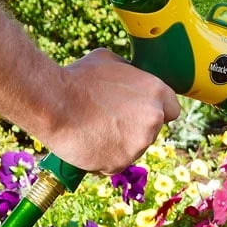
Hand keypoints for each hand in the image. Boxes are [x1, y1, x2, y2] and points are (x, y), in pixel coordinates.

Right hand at [42, 48, 180, 174]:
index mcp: (156, 92)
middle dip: (136, 127)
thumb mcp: (110, 62)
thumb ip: (131, 75)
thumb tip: (133, 80)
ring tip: (95, 128)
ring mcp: (139, 145)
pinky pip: (117, 163)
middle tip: (110, 119)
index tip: (143, 112)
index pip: (173, 109)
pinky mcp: (121, 164)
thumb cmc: (79, 78)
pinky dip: (105, 157)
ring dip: (120, 143)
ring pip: (134, 148)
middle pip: (152, 131)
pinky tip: (90, 142)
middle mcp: (153, 120)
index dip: (157, 110)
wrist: (54, 103)